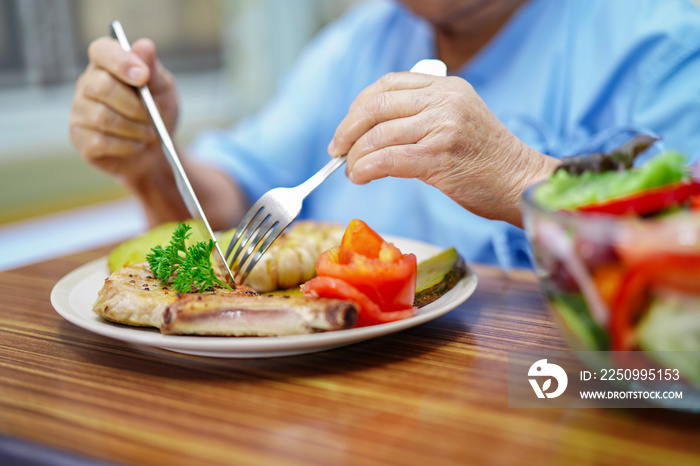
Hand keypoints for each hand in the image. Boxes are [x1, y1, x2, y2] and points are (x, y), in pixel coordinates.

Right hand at [69, 37, 178, 184]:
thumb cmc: (157, 113)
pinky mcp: (80, 138)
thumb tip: (145, 46)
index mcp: (107, 64)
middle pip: (101, 87)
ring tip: (148, 133)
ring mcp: (79, 111)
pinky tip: (135, 144)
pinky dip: (126, 145)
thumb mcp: (163, 90)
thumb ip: (153, 70)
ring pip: (101, 117)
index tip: (143, 76)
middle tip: (152, 116)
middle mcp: (87, 84)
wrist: (156, 150)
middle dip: (134, 106)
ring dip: (134, 128)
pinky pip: (100, 141)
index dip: (121, 62)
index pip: (101, 51)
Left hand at [328, 72, 558, 226]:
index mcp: (446, 87)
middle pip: (376, 106)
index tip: (346, 129)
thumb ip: (421, 116)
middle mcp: (444, 100)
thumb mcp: (457, 120)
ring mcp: (443, 126)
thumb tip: (370, 132)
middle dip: (348, 130)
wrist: (522, 182)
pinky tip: (360, 177)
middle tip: (337, 151)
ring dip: (355, 156)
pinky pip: (388, 159)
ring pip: (378, 135)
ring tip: (351, 171)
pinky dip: (366, 168)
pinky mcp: (440, 156)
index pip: (387, 85)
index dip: (358, 106)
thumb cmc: (487, 160)